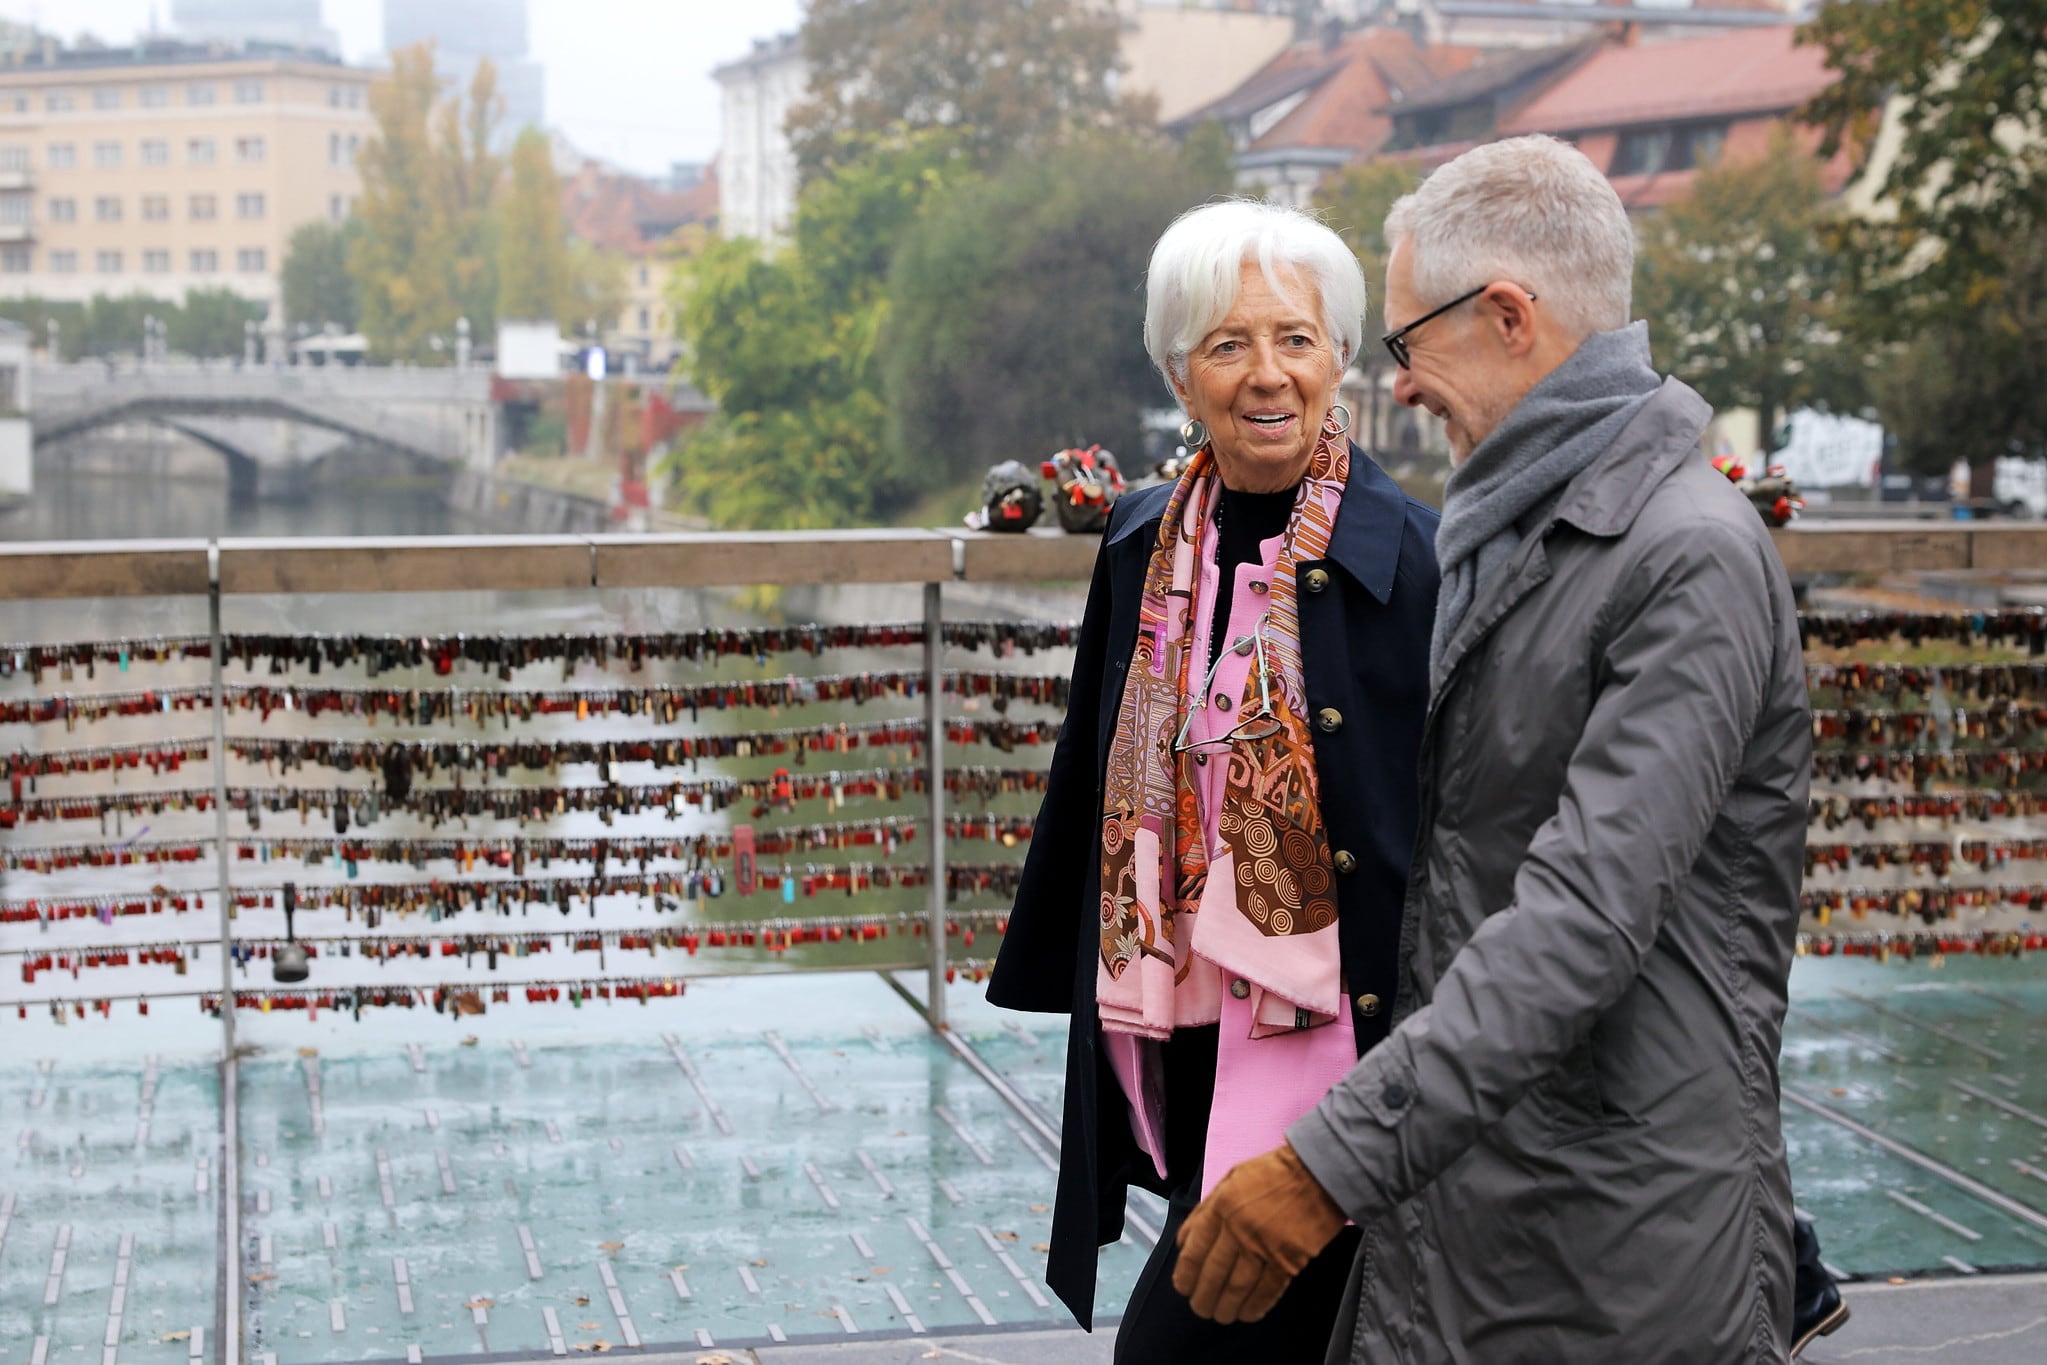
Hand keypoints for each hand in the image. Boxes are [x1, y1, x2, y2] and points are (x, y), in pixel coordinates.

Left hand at [1171, 1141, 1345, 1323]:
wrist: (1317, 1172)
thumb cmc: (1271, 1174)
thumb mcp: (1230, 1180)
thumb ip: (1206, 1210)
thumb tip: (1185, 1242)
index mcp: (1220, 1207)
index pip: (1194, 1250)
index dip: (1186, 1275)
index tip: (1183, 1288)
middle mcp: (1238, 1228)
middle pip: (1214, 1274)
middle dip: (1204, 1297)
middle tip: (1201, 1309)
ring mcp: (1264, 1246)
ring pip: (1238, 1287)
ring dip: (1227, 1307)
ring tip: (1221, 1316)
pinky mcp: (1289, 1259)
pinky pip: (1268, 1290)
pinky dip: (1256, 1306)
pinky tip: (1248, 1314)